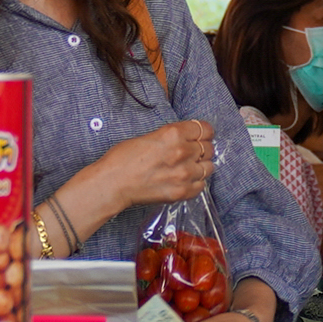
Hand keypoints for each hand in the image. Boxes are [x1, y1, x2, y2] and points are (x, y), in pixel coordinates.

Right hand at [74, 119, 215, 225]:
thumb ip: (173, 136)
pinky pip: (202, 185)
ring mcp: (184, 174)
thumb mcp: (150, 136)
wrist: (113, 184)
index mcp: (173, 134)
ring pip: (209, 167)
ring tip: (188, 167)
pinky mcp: (182, 192)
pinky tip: (184, 180)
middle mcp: (182, 152)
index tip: (200, 136)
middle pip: (209, 148)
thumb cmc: (123, 158)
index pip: (205, 129)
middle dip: (202, 149)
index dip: (203, 132)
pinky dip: (196, 182)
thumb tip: (188, 139)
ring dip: (201, 166)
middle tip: (192, 153)